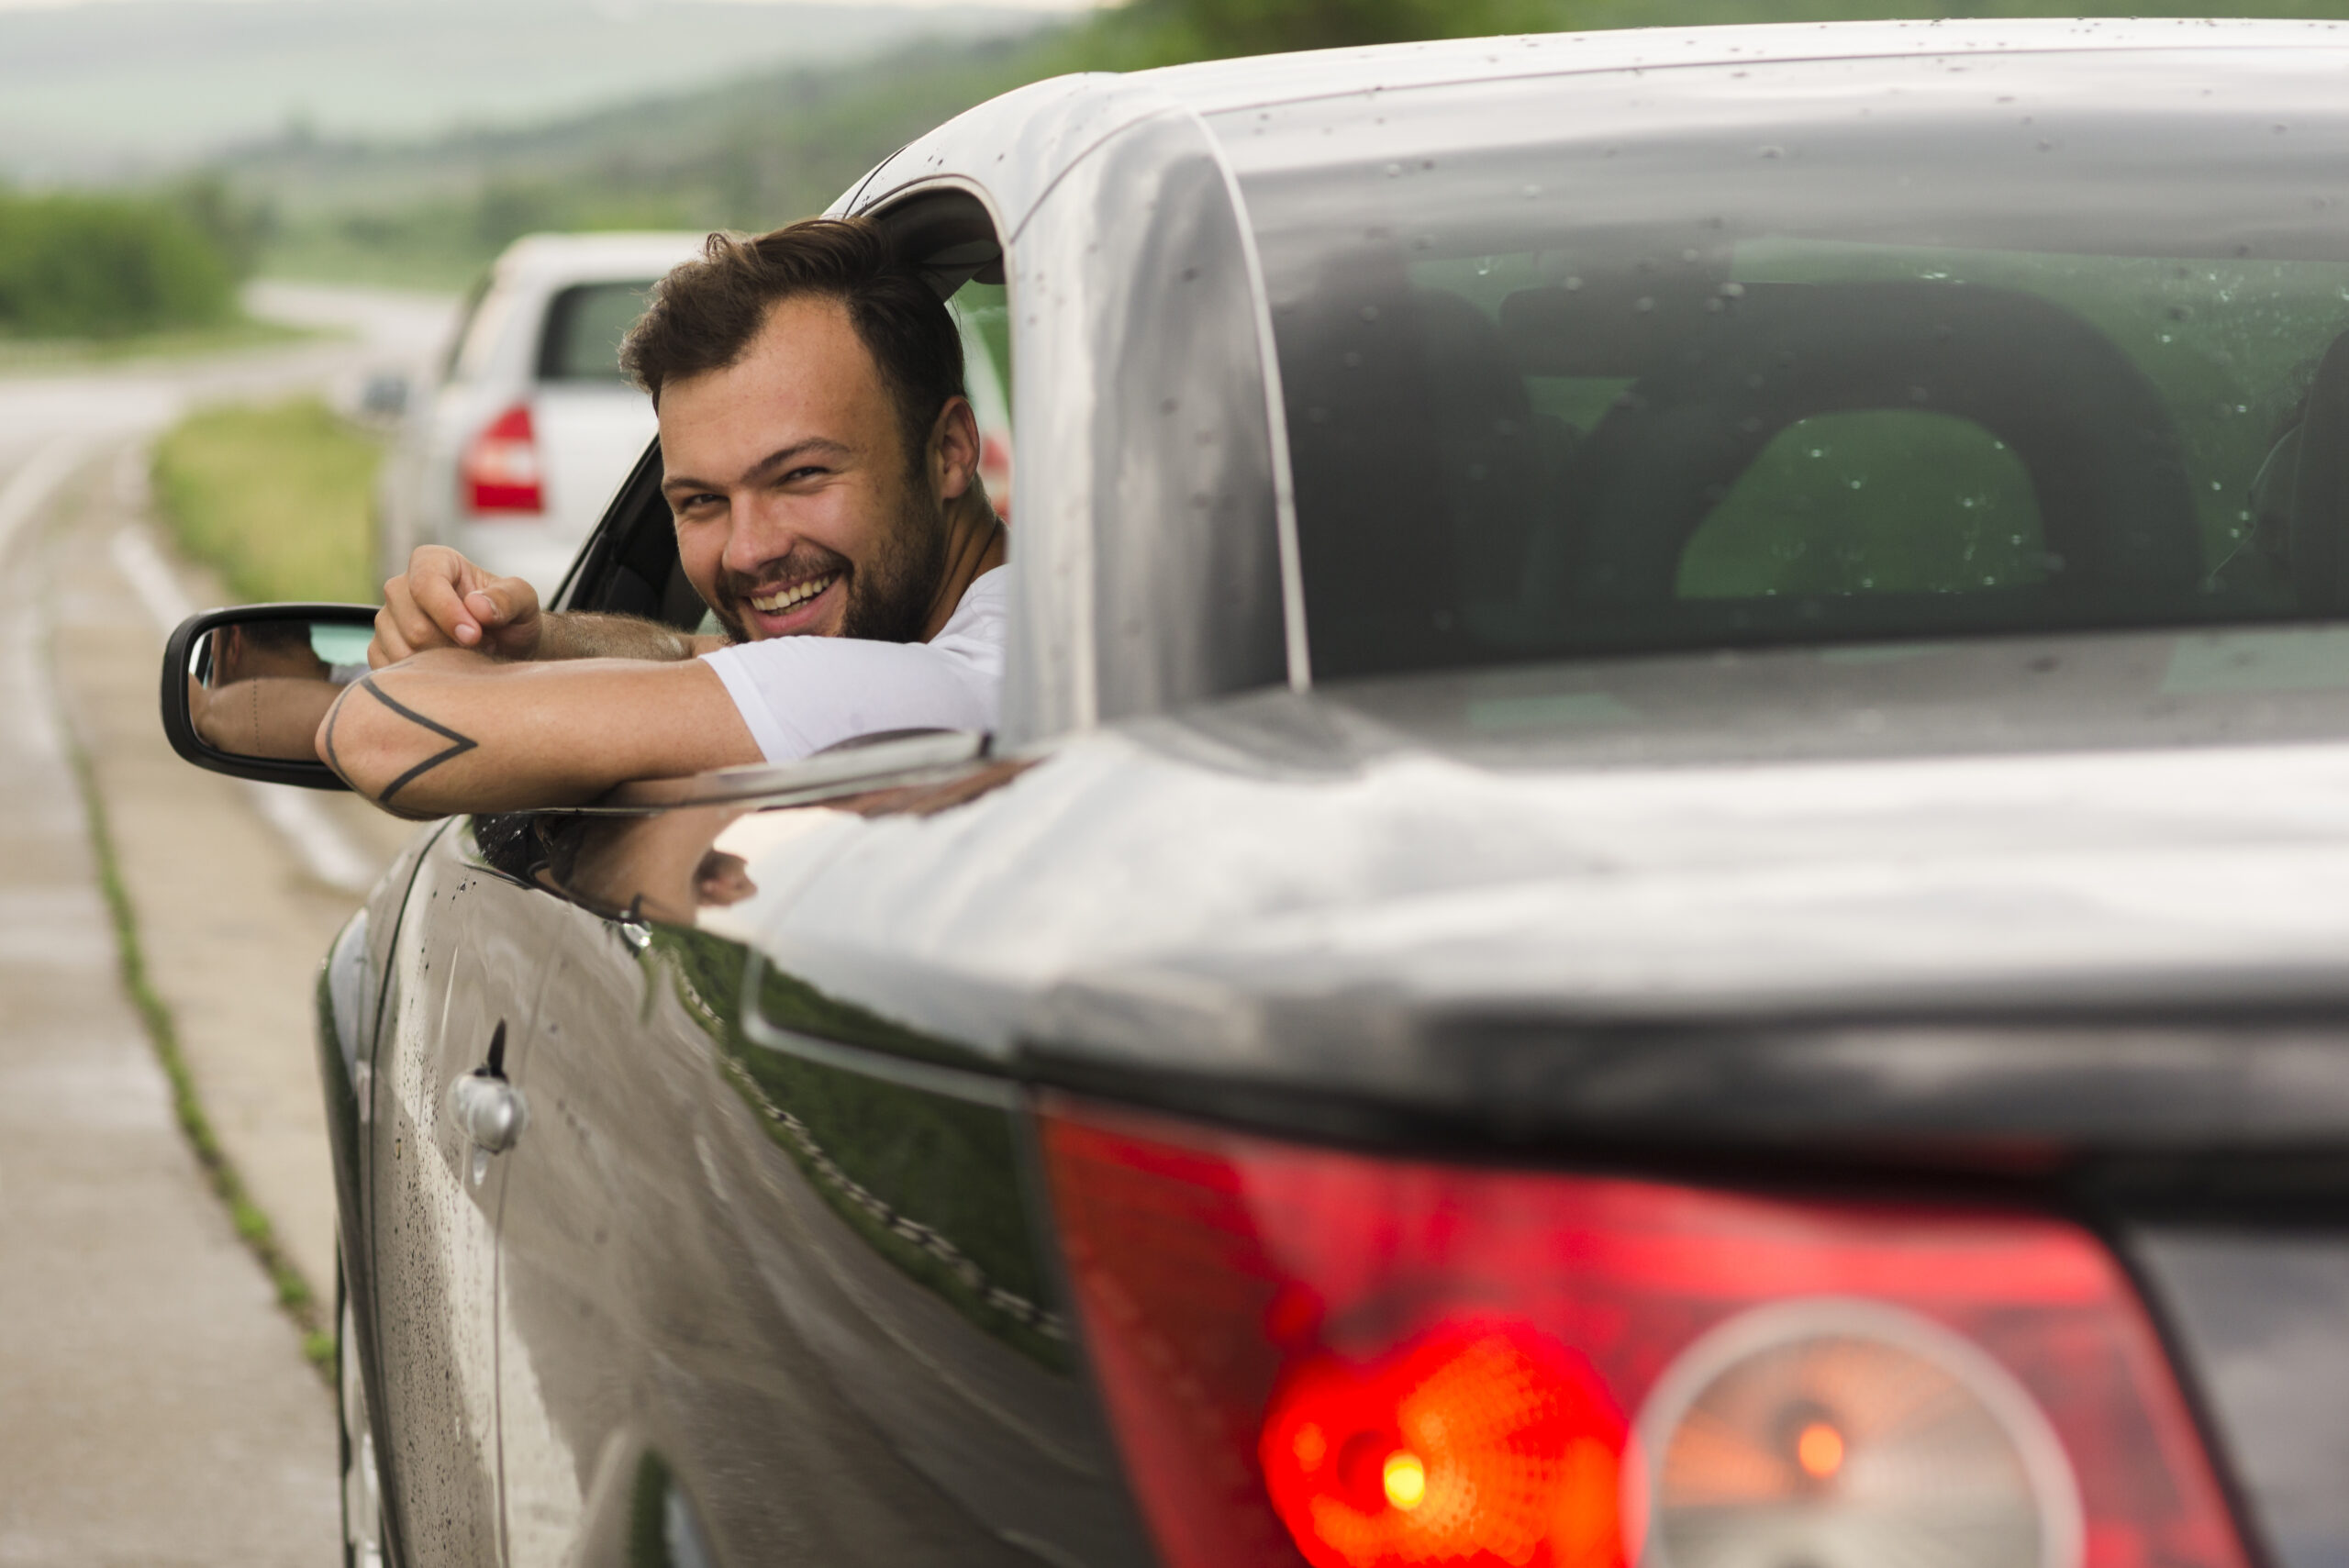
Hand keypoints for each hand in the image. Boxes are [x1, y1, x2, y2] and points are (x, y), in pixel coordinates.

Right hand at [373, 545, 543, 666]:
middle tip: (482, 646)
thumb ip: (508, 598)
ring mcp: (387, 619)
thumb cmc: (511, 618)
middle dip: (453, 645)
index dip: (449, 613)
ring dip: (442, 664)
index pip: (424, 584)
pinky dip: (425, 677)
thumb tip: (476, 606)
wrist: (504, 647)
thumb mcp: (524, 602)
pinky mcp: (380, 649)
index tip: (475, 635)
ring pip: (404, 651)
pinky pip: (393, 670)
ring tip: (468, 655)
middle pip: (414, 626)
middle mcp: (400, 587)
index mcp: (432, 561)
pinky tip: (447, 670)